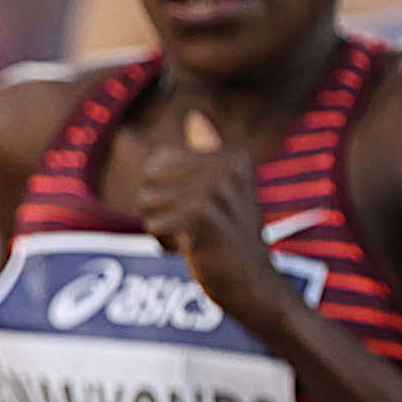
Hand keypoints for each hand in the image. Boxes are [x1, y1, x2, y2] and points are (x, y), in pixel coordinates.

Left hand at [135, 111, 291, 330]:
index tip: (201, 211)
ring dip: (163, 228)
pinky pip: (153, 226)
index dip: (167, 192)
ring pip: (146, 204)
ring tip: (197, 238)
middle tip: (196, 228)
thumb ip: (209, 153)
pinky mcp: (200, 217)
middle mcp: (225, 167)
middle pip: (148, 180)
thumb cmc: (232, 239)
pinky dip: (165, 245)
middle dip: (160, 209)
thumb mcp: (225, 190)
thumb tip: (195, 116)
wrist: (254, 285)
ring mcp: (214, 191)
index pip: (158, 161)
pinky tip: (193, 250)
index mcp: (230, 156)